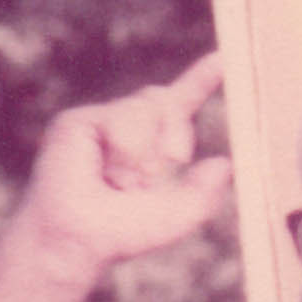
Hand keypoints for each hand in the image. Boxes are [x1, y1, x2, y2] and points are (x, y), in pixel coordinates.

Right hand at [8, 52, 232, 283]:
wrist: (77, 242)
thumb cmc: (119, 234)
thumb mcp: (176, 217)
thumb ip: (203, 194)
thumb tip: (224, 163)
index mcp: (151, 145)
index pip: (179, 106)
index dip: (200, 80)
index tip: (223, 59)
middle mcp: (126, 128)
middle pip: (168, 100)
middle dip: (176, 136)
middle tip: (160, 173)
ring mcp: (102, 121)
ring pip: (147, 106)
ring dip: (146, 151)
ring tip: (121, 180)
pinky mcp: (78, 122)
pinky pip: (123, 116)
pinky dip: (126, 147)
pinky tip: (106, 170)